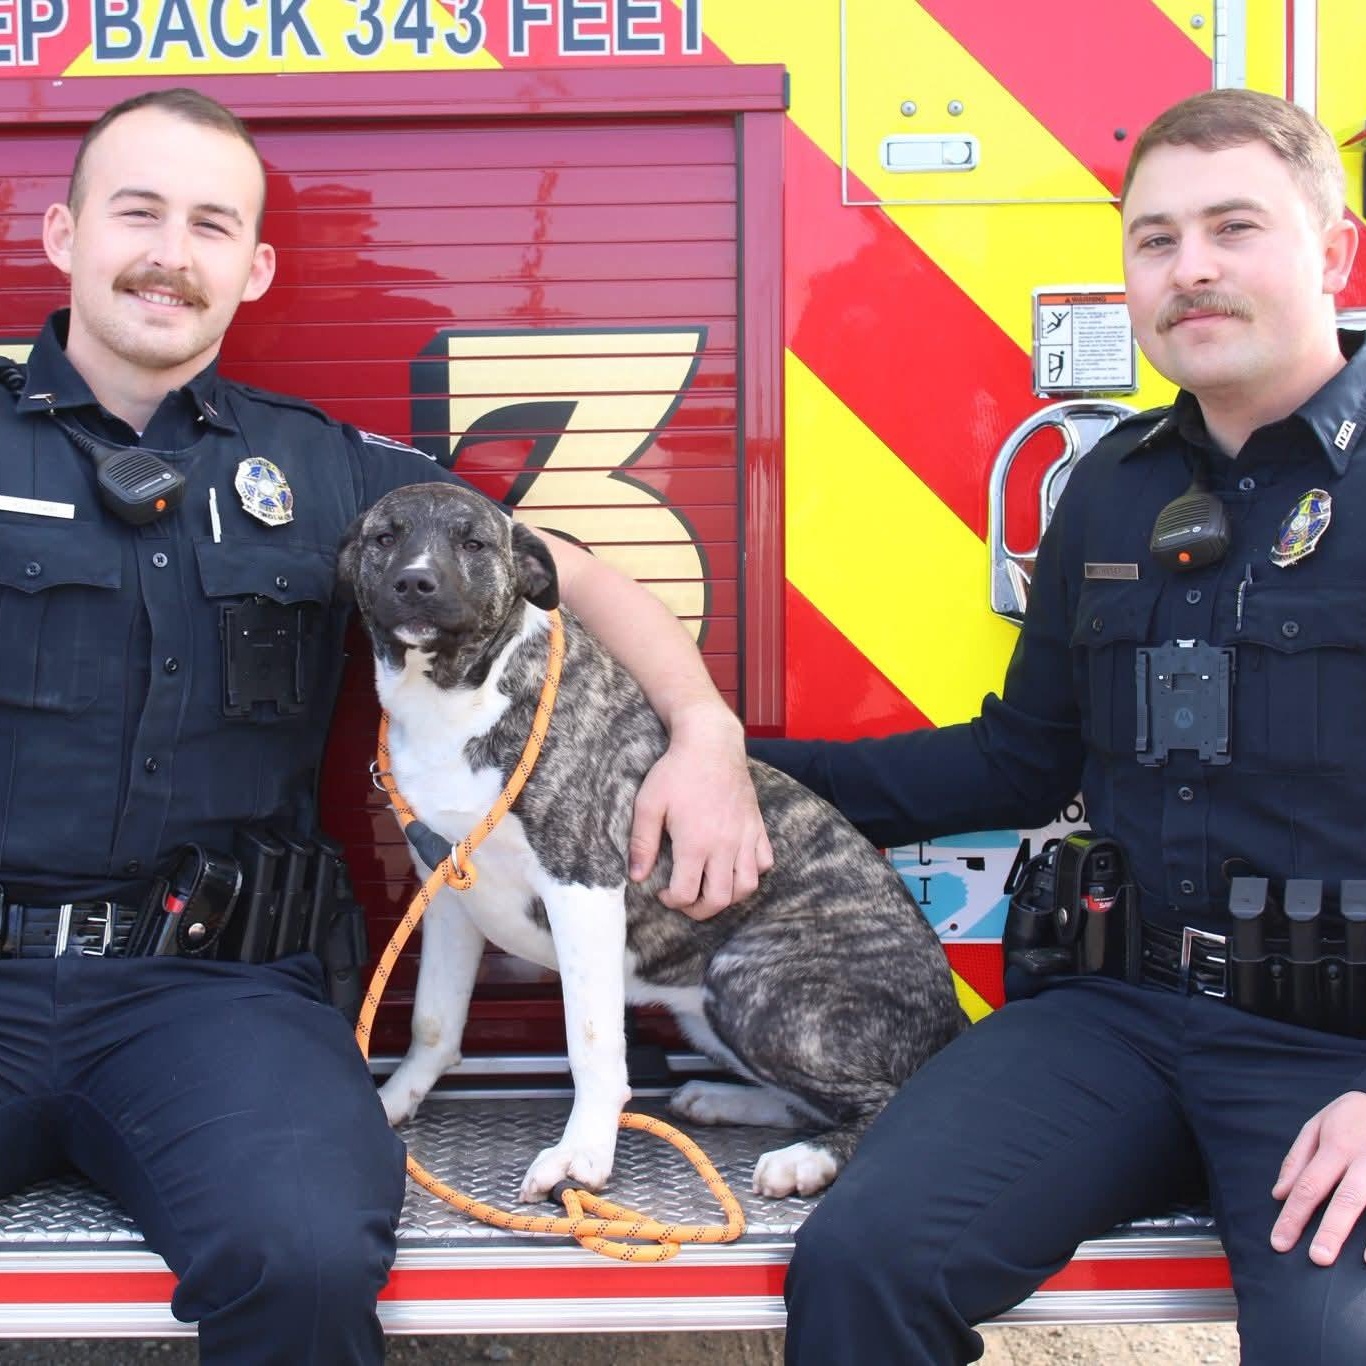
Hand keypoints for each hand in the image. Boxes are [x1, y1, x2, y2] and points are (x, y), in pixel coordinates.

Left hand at [628, 703, 773, 919]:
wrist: (710, 743)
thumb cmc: (675, 771)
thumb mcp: (648, 804)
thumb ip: (642, 843)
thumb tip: (636, 877)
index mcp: (695, 843)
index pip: (688, 894)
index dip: (672, 901)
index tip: (663, 892)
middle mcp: (724, 845)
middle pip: (720, 899)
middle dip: (700, 910)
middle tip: (686, 900)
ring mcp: (745, 836)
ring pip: (747, 886)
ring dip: (729, 896)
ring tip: (711, 888)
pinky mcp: (757, 826)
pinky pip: (766, 861)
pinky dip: (753, 871)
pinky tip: (735, 865)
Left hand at [1270, 1090, 1365, 1264]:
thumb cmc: (1354, 1114)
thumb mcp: (1319, 1123)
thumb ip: (1298, 1158)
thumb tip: (1279, 1193)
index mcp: (1337, 1145)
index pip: (1309, 1185)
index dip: (1293, 1216)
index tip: (1280, 1242)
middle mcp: (1365, 1159)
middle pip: (1347, 1198)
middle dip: (1332, 1230)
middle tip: (1317, 1258)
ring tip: (1360, 1263)